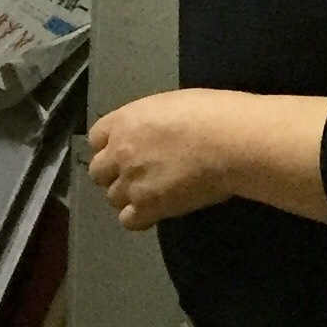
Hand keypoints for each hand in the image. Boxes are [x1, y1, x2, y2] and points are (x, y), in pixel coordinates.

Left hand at [87, 89, 326, 230]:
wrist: (231, 141)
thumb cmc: (212, 114)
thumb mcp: (170, 105)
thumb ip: (149, 123)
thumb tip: (152, 133)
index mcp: (123, 122)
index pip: (96, 140)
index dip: (109, 148)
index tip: (123, 154)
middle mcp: (119, 152)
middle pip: (98, 172)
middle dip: (114, 175)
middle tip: (138, 177)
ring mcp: (130, 181)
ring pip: (113, 198)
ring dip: (129, 198)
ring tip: (153, 196)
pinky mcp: (148, 206)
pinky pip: (129, 221)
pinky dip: (141, 218)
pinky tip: (158, 212)